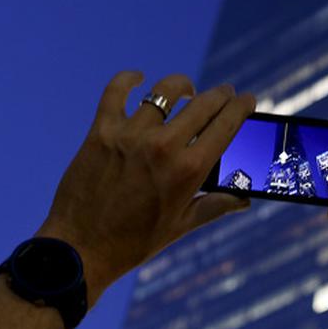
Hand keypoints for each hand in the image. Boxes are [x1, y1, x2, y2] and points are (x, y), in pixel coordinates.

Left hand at [36, 71, 256, 305]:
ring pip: (164, 91)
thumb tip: (244, 199)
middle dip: (220, 94)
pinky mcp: (101, 132)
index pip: (226, 125)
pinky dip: (128, 79)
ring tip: (186, 90)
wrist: (80, 249)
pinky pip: (116, 92)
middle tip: (225, 93)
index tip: (248, 99)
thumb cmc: (133, 243)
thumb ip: (215, 206)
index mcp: (188, 170)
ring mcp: (130, 136)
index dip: (241, 107)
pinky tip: (138, 78)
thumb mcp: (181, 226)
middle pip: (203, 103)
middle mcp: (162, 147)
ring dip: (182, 86)